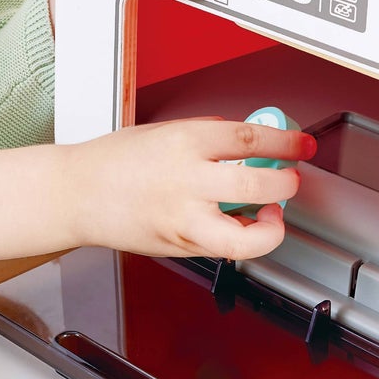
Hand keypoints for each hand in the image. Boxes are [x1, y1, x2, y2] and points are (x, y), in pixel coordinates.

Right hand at [65, 117, 316, 260]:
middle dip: (285, 183)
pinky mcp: (179, 245)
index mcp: (184, 142)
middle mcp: (186, 181)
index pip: (250, 138)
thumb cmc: (112, 161)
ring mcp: (182, 219)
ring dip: (271, 225)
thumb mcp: (162, 130)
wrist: (76, 194)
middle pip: (256, 183)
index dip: (286, 141)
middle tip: (290, 179)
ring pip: (244, 237)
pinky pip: (224, 248)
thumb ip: (205, 133)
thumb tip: (245, 139)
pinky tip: (241, 225)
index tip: (301, 144)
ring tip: (271, 213)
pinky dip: (242, 238)